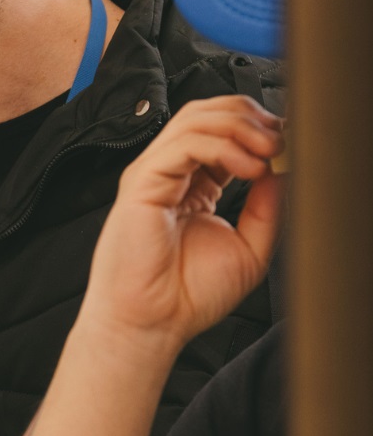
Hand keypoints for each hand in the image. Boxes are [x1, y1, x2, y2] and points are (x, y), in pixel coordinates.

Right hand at [80, 95, 284, 352]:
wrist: (154, 322)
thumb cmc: (187, 294)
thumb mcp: (250, 246)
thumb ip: (267, 206)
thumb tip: (285, 168)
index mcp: (193, 183)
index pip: (224, 132)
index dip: (261, 129)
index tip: (292, 145)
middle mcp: (171, 172)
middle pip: (208, 113)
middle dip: (251, 117)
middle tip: (282, 141)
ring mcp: (154, 173)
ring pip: (195, 118)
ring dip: (240, 126)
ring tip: (269, 150)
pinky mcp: (142, 181)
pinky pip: (182, 145)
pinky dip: (221, 147)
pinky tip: (248, 168)